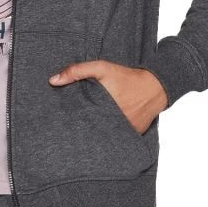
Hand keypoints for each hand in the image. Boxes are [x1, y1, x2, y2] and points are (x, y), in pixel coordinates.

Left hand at [49, 60, 168, 133]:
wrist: (155, 86)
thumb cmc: (126, 76)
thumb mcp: (101, 68)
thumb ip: (76, 71)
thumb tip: (52, 81)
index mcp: (100, 108)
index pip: (79, 120)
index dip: (70, 122)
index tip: (62, 122)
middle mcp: (112, 123)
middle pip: (90, 130)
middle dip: (82, 129)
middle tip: (70, 130)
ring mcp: (123, 131)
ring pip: (103, 135)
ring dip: (96, 133)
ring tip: (86, 132)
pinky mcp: (132, 135)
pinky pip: (118, 138)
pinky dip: (112, 134)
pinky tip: (105, 131)